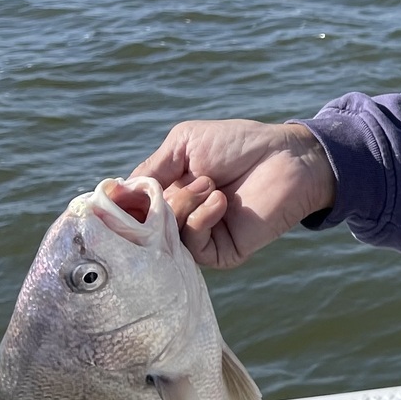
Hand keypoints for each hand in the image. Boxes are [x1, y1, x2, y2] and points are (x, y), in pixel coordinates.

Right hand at [130, 119, 335, 268]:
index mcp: (169, 195)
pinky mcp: (220, 254)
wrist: (284, 159)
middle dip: (161, 200)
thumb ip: (151, 169)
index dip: (124, 204)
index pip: (133, 210)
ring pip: (167, 238)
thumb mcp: (184, 144)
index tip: (116, 195)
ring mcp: (200, 239)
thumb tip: (116, 191)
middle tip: (194, 178)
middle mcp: (180, 220)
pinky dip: (201, 220)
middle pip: (145, 226)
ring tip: (210, 184)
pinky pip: (193, 247)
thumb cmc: (238, 145)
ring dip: (184, 206)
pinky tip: (220, 201)